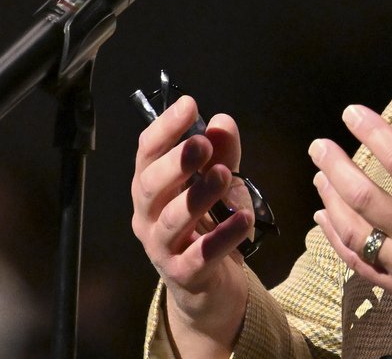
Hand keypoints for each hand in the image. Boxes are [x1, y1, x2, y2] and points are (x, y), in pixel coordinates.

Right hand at [130, 96, 253, 358]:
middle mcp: (148, 216)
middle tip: (202, 144)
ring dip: (198, 195)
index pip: (147, 153)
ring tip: (225, 176)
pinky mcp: (184, 275)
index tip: (188, 104)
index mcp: (151, 187)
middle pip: (149, 185)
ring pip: (173, 220)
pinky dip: (223, 237)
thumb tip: (221, 122)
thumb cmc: (208, 227)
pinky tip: (244, 220)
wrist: (210, 287)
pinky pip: (200, 255)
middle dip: (176, 162)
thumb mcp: (219, 185)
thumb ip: (222, 154)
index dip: (165, 127)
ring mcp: (161, 248)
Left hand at [309, 99, 391, 346]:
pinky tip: (323, 220)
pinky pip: (357, 263)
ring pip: (353, 231)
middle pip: (363, 196)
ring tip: (319, 177)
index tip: (352, 113)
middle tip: (318, 146)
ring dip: (330, 200)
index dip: (372, 132)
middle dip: (335, 166)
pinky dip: (335, 240)